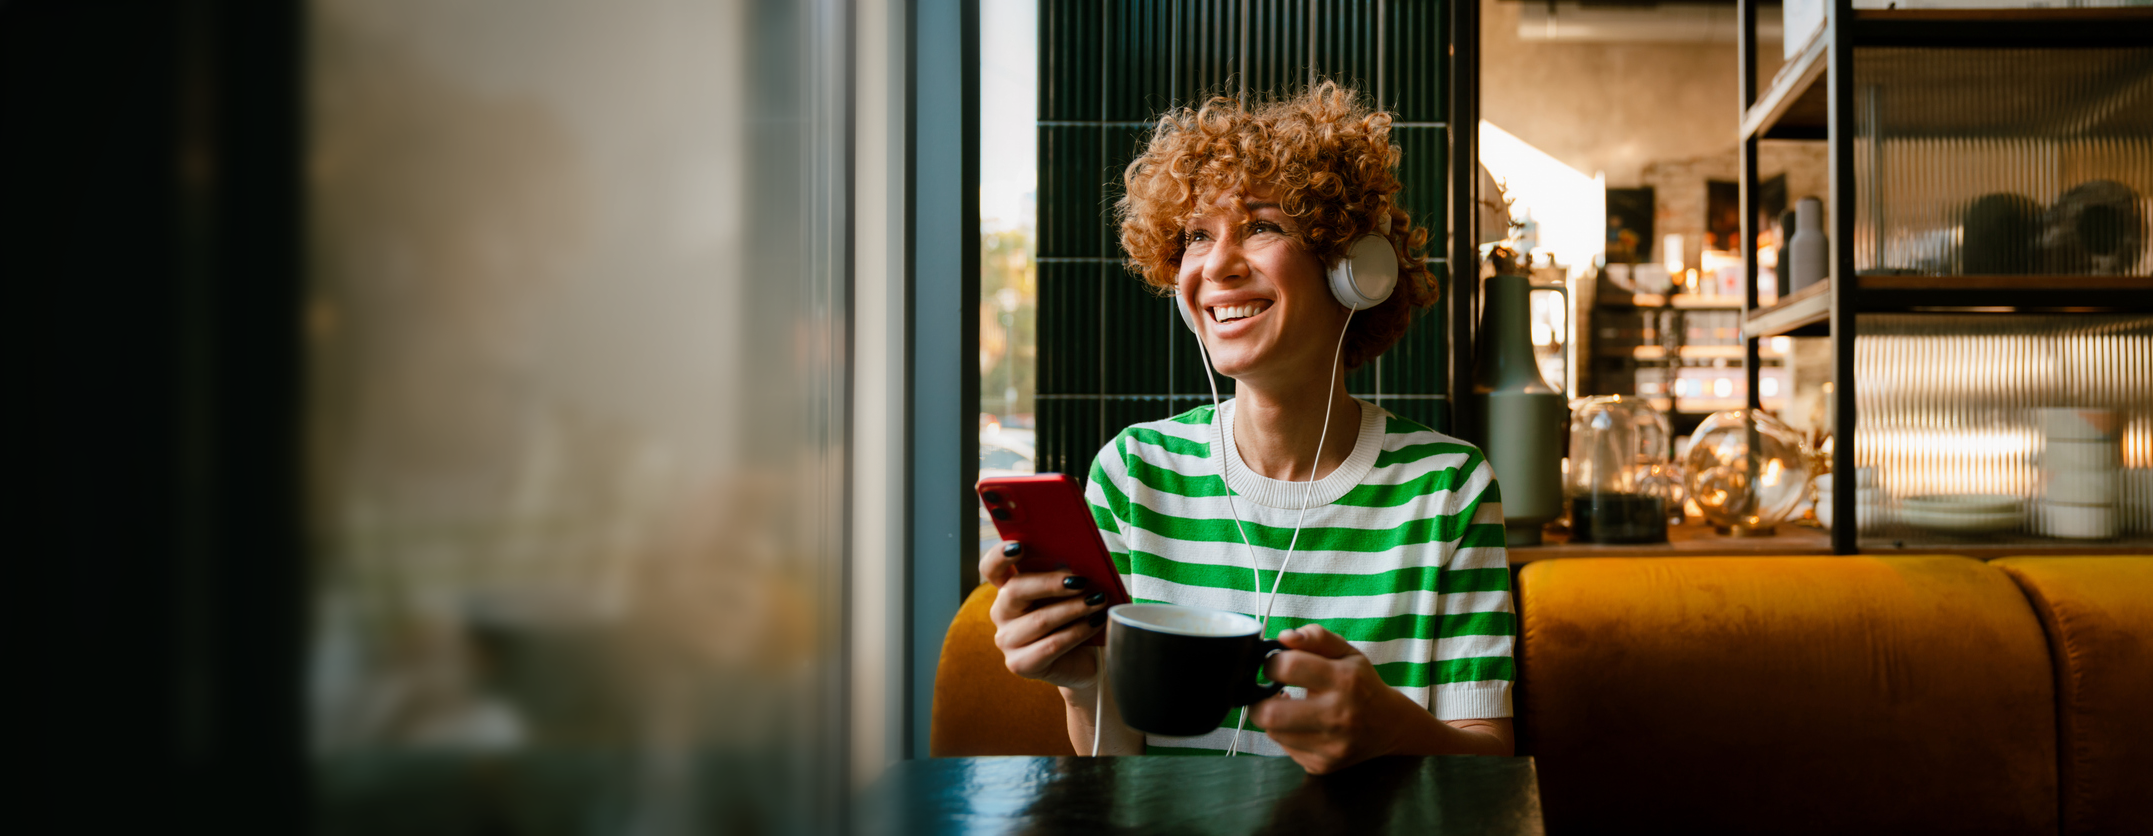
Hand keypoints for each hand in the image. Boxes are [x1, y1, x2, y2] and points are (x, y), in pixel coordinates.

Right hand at [980, 541, 1112, 689]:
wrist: (1084, 660)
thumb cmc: (1075, 617)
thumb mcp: (1069, 592)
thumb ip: (1065, 574)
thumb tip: (1078, 562)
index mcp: (1007, 588)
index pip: (991, 567)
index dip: (1000, 555)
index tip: (1020, 546)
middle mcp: (1001, 613)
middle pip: (1014, 590)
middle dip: (1050, 583)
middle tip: (1080, 580)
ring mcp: (1007, 640)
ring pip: (1039, 620)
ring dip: (1074, 608)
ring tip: (1098, 600)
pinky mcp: (1019, 664)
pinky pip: (1051, 645)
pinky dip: (1078, 632)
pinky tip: (1096, 622)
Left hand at [1249, 624, 1417, 773]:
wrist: (1390, 725)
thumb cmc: (1362, 683)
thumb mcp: (1346, 652)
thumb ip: (1315, 637)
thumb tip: (1284, 637)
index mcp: (1344, 680)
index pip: (1288, 667)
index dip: (1271, 662)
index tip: (1274, 664)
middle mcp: (1338, 716)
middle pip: (1270, 713)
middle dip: (1258, 699)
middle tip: (1267, 691)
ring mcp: (1330, 746)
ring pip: (1273, 732)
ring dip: (1273, 717)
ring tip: (1287, 706)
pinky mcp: (1323, 765)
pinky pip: (1285, 748)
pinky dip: (1286, 734)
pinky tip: (1301, 724)